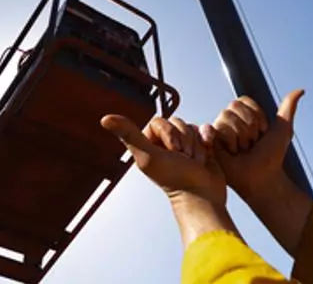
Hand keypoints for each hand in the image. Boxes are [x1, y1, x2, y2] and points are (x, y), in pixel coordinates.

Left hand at [100, 115, 226, 206]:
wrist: (202, 195)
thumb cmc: (174, 179)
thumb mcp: (149, 156)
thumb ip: (129, 135)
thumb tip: (104, 118)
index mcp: (148, 145)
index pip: (159, 121)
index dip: (168, 133)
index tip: (171, 152)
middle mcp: (165, 144)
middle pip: (177, 122)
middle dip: (183, 140)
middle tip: (183, 159)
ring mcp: (184, 144)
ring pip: (191, 127)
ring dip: (196, 144)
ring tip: (194, 162)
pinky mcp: (201, 145)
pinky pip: (205, 128)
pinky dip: (208, 138)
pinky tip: (208, 149)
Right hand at [201, 89, 304, 202]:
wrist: (263, 177)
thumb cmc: (272, 156)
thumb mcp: (283, 129)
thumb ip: (288, 107)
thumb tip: (300, 90)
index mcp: (244, 115)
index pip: (244, 100)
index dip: (256, 116)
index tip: (262, 133)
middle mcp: (229, 121)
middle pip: (234, 106)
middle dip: (248, 127)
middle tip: (251, 144)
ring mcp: (218, 132)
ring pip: (226, 117)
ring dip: (240, 137)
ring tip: (242, 151)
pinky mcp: (210, 143)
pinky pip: (217, 129)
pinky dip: (229, 141)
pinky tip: (232, 153)